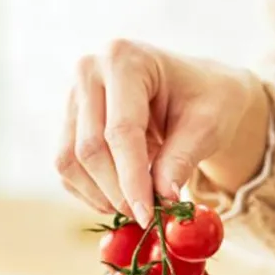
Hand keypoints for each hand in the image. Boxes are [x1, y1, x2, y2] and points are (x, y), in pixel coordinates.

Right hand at [55, 40, 269, 226]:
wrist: (193, 90)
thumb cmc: (205, 101)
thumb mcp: (207, 125)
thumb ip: (182, 159)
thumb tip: (161, 198)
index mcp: (125, 59)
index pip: (121, 131)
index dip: (132, 180)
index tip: (147, 216)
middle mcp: (89, 72)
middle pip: (89, 149)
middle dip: (117, 192)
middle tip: (145, 215)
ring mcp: (72, 97)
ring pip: (70, 163)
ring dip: (100, 196)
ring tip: (135, 204)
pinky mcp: (67, 124)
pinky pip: (67, 171)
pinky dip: (91, 193)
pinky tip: (120, 195)